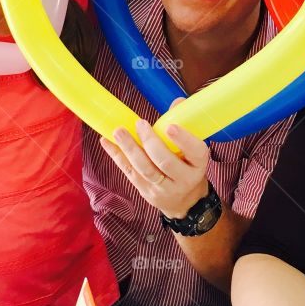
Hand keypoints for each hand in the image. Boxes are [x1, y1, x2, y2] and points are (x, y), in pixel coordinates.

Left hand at [100, 101, 212, 220]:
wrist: (185, 202)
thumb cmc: (188, 166)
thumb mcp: (194, 150)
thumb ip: (185, 125)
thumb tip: (177, 103)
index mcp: (198, 165)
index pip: (195, 152)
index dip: (183, 140)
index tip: (170, 127)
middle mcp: (183, 179)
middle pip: (165, 162)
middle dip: (150, 142)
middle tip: (140, 124)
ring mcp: (162, 188)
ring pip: (144, 168)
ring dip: (129, 148)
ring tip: (119, 132)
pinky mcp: (145, 191)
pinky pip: (129, 172)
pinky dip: (117, 156)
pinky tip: (106, 141)